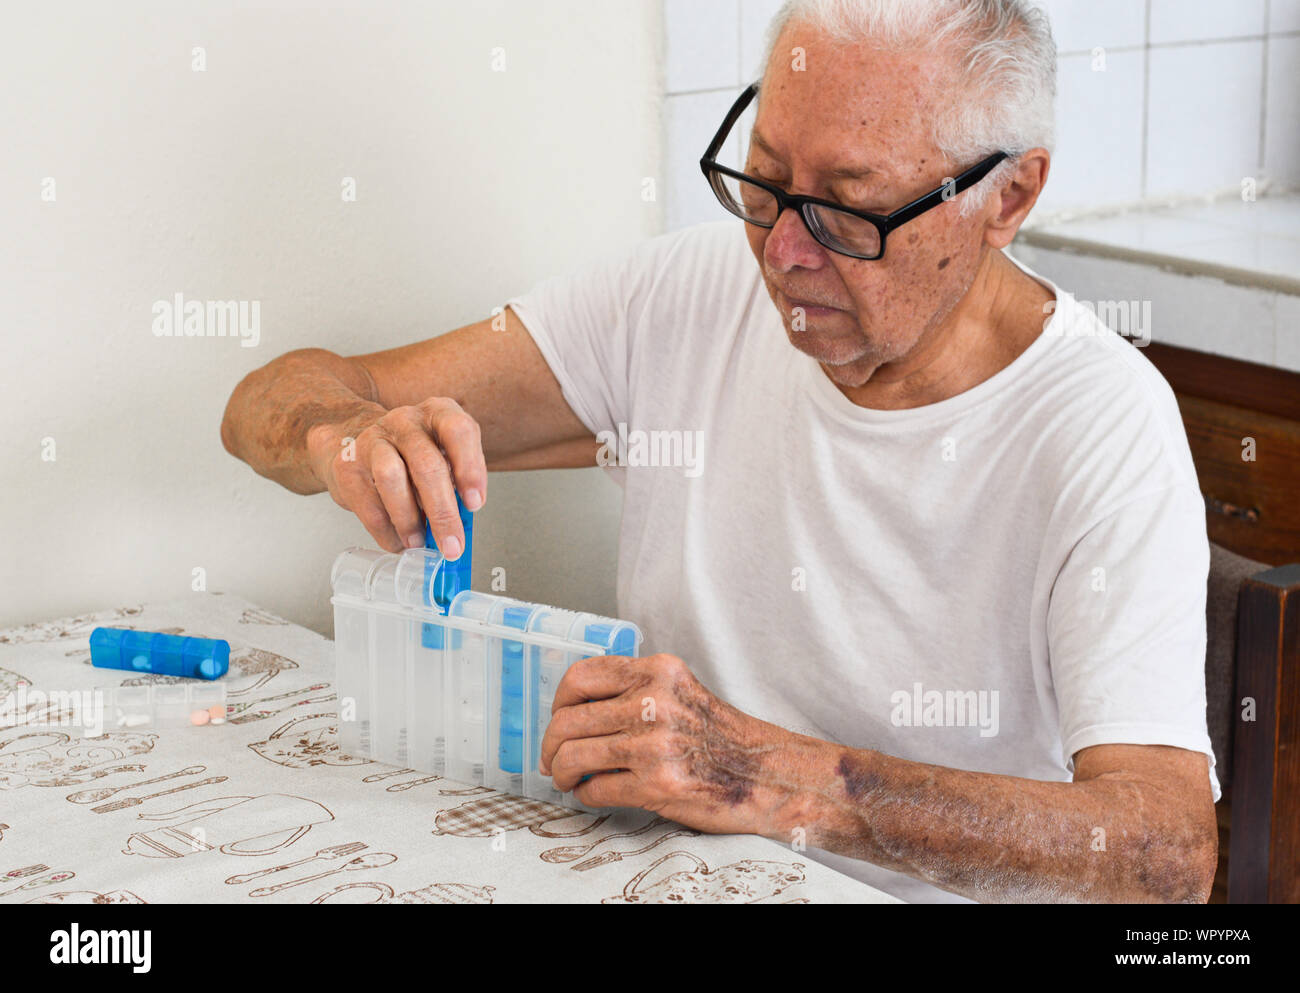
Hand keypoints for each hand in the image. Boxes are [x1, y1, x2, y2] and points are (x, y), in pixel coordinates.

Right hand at [306, 397, 485, 554]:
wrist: (357, 446)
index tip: (474, 504)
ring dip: (408, 518)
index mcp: (438, 413)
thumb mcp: (444, 459)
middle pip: (426, 463)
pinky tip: (397, 540)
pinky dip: (386, 530)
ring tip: (418, 541)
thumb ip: (457, 487)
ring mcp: (373, 439)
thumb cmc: (412, 457)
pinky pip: (367, 502)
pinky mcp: (347, 464)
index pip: (459, 431)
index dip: (470, 469)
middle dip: (442, 511)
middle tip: (451, 543)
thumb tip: (461, 528)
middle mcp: (406, 421)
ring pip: (391, 477)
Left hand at [539, 653, 799, 835]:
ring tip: (568, 778)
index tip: (558, 719)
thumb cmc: (722, 738)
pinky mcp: (658, 784)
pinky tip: (595, 792)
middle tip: (552, 759)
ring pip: (573, 754)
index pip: (581, 676)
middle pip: (568, 719)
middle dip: (550, 745)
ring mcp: (655, 744)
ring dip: (562, 772)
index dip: (558, 701)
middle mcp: (655, 702)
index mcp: (659, 673)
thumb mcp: (681, 693)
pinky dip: (586, 794)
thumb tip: (576, 711)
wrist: (767, 775)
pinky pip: (595, 788)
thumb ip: (636, 692)